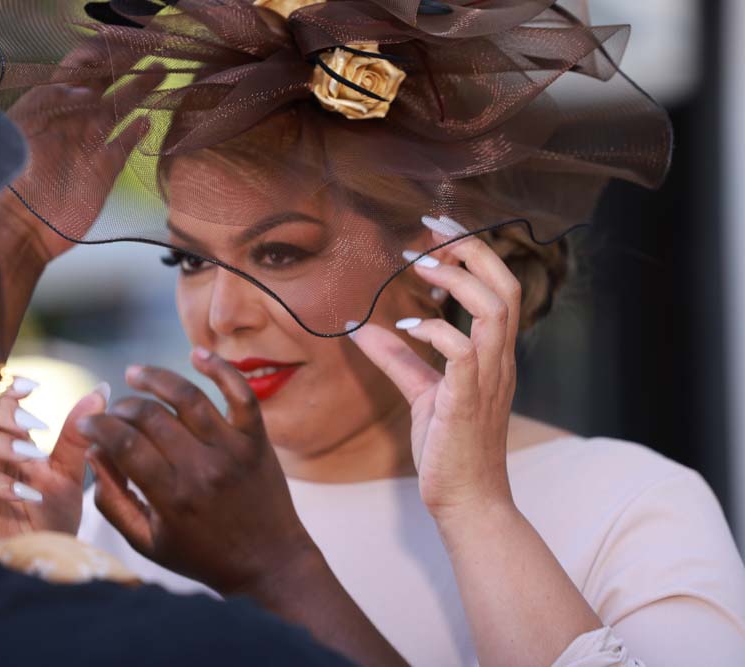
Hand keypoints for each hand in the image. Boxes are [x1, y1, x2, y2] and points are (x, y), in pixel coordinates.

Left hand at [0, 50, 164, 262]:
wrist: (19, 224)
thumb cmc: (11, 173)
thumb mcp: (21, 127)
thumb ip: (50, 102)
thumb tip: (87, 93)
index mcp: (49, 105)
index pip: (77, 69)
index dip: (97, 53)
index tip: (120, 42)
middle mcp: (72, 120)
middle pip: (104, 85)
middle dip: (125, 65)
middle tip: (149, 50)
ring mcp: (89, 146)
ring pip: (119, 110)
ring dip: (138, 91)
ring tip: (159, 73)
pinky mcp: (103, 171)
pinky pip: (123, 146)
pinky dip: (135, 134)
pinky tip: (146, 122)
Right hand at [0, 384, 108, 541]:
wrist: (42, 562)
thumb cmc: (51, 516)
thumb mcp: (68, 472)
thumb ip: (78, 435)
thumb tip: (102, 389)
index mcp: (16, 448)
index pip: (4, 407)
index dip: (13, 392)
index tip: (33, 386)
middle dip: (7, 418)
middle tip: (32, 422)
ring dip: (6, 448)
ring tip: (32, 454)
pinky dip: (6, 488)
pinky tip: (28, 493)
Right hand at [76, 349, 319, 594]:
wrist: (269, 563)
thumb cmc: (203, 556)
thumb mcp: (148, 542)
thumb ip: (113, 502)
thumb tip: (93, 454)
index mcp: (172, 497)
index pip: (124, 445)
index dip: (98, 427)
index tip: (87, 424)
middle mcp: (202, 468)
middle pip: (150, 417)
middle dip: (122, 408)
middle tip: (114, 411)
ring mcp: (232, 450)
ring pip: (188, 396)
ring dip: (155, 378)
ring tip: (135, 374)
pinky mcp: (257, 439)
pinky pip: (240, 393)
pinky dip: (220, 368)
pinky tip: (196, 353)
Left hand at [350, 228, 520, 523]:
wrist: (467, 503)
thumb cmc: (450, 450)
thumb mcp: (420, 394)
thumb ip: (396, 359)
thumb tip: (361, 328)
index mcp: (493, 355)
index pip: (499, 288)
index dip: (473, 254)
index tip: (436, 233)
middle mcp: (499, 361)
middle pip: (505, 286)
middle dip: (472, 249)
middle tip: (430, 232)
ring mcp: (488, 380)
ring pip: (494, 310)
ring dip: (455, 281)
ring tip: (418, 267)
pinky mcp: (468, 400)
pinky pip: (463, 352)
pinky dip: (436, 332)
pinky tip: (407, 330)